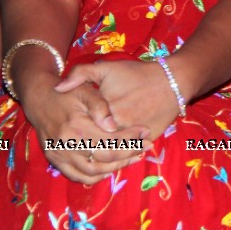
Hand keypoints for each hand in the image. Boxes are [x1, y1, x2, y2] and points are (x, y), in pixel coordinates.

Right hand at [20, 71, 146, 184]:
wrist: (40, 99)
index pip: (110, 141)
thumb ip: (100, 106)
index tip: (146, 133)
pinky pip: (77, 176)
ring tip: (133, 157)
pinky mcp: (55, 161)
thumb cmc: (67, 93)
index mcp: (77, 126)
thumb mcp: (85, 90)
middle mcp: (67, 144)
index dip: (131, 139)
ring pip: (93, 171)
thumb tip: (113, 126)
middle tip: (145, 146)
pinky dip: (95, 177)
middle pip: (105, 158)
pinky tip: (110, 168)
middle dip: (129, 153)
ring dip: (115, 167)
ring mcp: (60, 155)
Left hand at [56, 59, 180, 149]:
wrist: (172, 81)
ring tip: (97, 157)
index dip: (76, 133)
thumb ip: (81, 74)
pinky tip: (114, 160)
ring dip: (104, 160)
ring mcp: (132, 136)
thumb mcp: (106, 68)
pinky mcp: (146, 141)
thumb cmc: (137, 74)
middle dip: (89, 151)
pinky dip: (121, 159)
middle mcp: (117, 127)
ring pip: (112, 156)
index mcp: (103, 112)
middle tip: (85, 149)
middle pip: (96, 147)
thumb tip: (58, 88)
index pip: (84, 130)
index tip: (74, 131)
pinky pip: (130, 155)